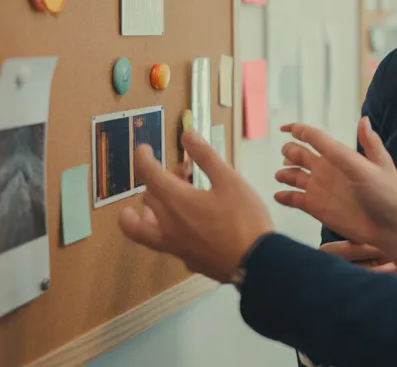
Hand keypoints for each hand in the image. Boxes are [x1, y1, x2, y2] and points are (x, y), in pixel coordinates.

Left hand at [118, 130, 274, 282]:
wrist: (256, 262)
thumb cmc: (244, 219)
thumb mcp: (229, 181)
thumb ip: (206, 157)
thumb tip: (187, 134)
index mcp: (177, 200)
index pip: (148, 174)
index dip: (142, 158)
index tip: (142, 149)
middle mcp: (168, 223)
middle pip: (148, 198)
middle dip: (157, 180)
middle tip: (178, 172)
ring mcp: (174, 245)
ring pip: (142, 229)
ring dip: (140, 214)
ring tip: (144, 208)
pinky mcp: (186, 259)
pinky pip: (163, 243)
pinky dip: (162, 231)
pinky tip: (178, 230)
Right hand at [275, 117, 396, 278]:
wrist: (393, 227)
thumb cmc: (388, 194)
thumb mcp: (377, 166)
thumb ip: (364, 144)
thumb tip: (364, 118)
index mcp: (341, 156)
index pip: (315, 138)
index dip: (298, 130)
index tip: (284, 128)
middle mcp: (328, 169)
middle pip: (299, 154)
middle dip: (289, 151)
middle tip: (288, 155)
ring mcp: (321, 189)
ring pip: (293, 175)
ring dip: (284, 173)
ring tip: (281, 174)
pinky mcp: (317, 208)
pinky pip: (294, 199)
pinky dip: (284, 196)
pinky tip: (279, 195)